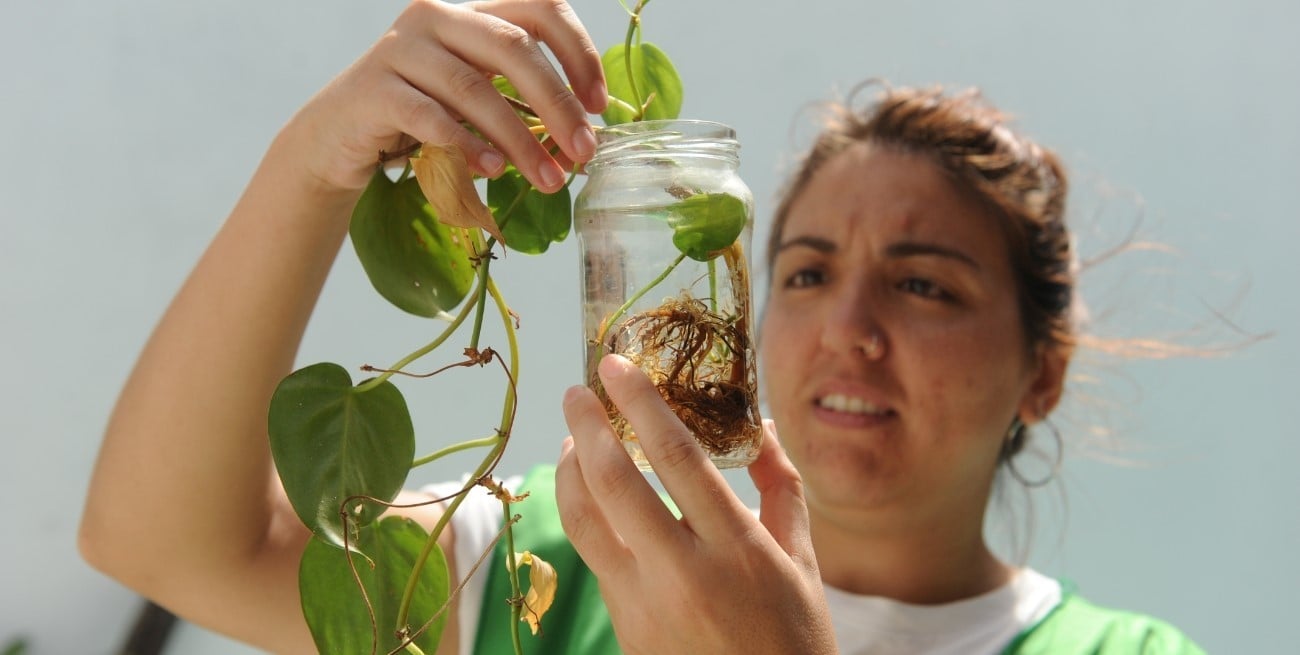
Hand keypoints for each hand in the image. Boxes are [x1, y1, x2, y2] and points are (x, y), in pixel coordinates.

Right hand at [289, 0, 605, 192]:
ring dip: (519, 139)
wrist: (341, 138)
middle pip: (514, 48)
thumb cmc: (423, 118)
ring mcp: (402, 49)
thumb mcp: (477, 96)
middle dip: (557, 105)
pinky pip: (431, 116)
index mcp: (472, 10)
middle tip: (583, 152)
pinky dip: (467, 145)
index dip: (578, 53)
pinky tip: (491, 171)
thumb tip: (585, 133)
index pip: (540, 9)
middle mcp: (437, 16)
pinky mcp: (374, 89)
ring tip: (546, 179)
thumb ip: (522, 98)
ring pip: (475, 88)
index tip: (598, 106)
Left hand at [556, 355, 837, 654]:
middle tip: (576, 391)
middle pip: (614, 482)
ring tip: (571, 438)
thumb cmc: (795, 639)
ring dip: (569, 470)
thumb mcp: (803, 561)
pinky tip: (587, 491)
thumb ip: (781, 488)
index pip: (675, 458)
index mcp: (738, 550)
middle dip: (586, 426)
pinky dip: (583, 514)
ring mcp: (645, 603)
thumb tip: (763, 425)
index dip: (640, 404)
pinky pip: (592, 556)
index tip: (614, 365)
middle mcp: (684, 573)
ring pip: (585, 521)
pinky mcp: (623, 625)